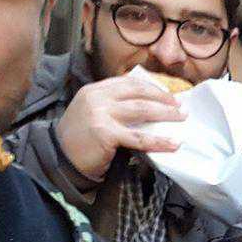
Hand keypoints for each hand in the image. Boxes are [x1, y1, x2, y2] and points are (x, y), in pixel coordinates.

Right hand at [53, 74, 185, 179]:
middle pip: (139, 93)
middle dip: (163, 99)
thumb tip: (148, 106)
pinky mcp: (106, 133)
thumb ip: (113, 105)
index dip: (152, 88)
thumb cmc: (80, 139)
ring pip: (142, 110)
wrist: (60, 159)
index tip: (168, 95)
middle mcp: (98, 97)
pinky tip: (173, 144)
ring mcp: (101, 114)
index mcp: (95, 90)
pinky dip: (159, 141)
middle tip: (180, 106)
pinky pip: (139, 138)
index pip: (129, 82)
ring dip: (166, 114)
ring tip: (181, 118)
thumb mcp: (92, 112)